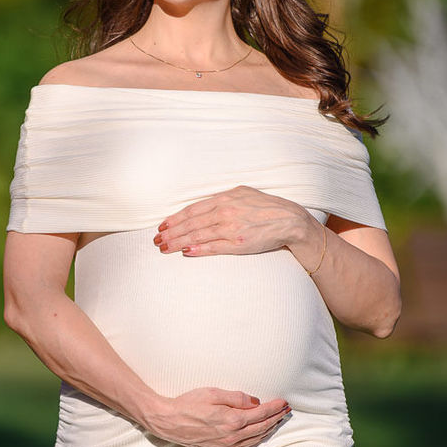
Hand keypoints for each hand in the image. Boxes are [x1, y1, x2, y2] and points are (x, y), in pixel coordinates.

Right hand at [143, 387, 290, 446]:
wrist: (168, 421)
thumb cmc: (188, 404)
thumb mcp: (213, 393)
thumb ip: (237, 398)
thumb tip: (256, 403)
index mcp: (233, 420)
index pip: (262, 414)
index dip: (275, 407)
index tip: (284, 402)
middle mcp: (233, 436)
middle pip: (262, 427)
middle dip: (276, 418)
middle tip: (286, 411)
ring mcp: (227, 445)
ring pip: (256, 438)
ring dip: (269, 429)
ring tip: (278, 421)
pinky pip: (245, 445)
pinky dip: (257, 438)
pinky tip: (260, 433)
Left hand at [155, 189, 318, 261]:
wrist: (290, 220)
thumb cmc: (265, 207)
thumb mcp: (243, 194)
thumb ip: (222, 200)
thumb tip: (201, 209)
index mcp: (225, 198)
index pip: (192, 209)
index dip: (174, 219)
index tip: (162, 226)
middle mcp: (225, 211)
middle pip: (190, 223)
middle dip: (171, 232)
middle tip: (156, 240)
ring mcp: (231, 228)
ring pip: (197, 235)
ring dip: (178, 242)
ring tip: (164, 248)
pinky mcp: (238, 243)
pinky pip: (213, 247)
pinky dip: (197, 250)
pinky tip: (185, 252)